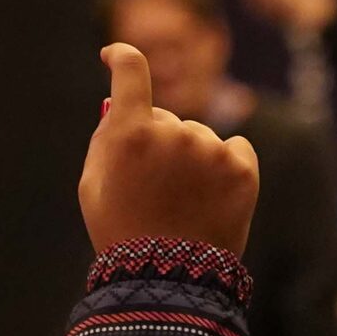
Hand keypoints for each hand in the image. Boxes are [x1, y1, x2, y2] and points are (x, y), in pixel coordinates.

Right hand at [80, 44, 258, 253]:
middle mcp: (175, 133)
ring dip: (192, 159)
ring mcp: (212, 150)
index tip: (114, 56)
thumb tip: (117, 102)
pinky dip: (226, 165)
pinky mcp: (244, 169)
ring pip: (199, 138)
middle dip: (156, 142)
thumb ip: (104, 138)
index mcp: (131, 133)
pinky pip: (235, 148)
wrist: (171, 279)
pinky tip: (212, 195)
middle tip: (152, 185)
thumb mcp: (92, 186)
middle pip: (165, 119)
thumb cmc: (122, 231)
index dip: (121, 57)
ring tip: (183, 201)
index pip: (130, 70)